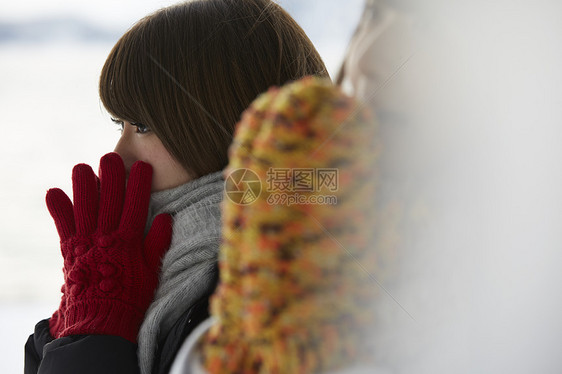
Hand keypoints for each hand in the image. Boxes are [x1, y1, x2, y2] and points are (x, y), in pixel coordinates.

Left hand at [46, 152, 171, 342]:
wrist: (101, 318)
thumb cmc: (131, 294)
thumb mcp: (153, 270)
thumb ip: (158, 242)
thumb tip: (167, 217)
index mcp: (129, 239)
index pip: (137, 203)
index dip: (140, 183)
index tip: (143, 166)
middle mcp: (107, 235)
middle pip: (109, 198)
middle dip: (111, 175)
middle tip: (111, 157)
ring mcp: (86, 240)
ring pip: (84, 205)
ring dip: (82, 185)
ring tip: (82, 168)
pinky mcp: (70, 248)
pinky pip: (63, 224)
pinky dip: (58, 208)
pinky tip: (54, 192)